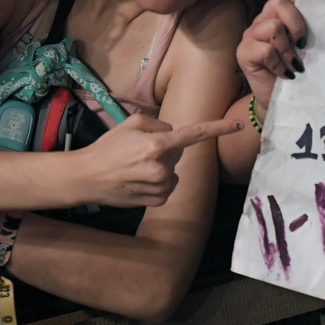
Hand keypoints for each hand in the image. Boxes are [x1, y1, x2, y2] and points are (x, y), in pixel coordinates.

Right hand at [83, 113, 243, 207]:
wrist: (87, 177)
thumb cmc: (107, 147)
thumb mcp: (130, 123)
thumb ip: (157, 124)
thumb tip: (172, 132)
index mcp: (156, 144)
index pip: (193, 135)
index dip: (217, 128)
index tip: (237, 124)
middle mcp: (162, 167)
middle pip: (177, 151)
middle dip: (164, 148)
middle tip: (138, 151)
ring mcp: (160, 186)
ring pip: (173, 169)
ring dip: (161, 166)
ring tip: (135, 167)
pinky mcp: (157, 200)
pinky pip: (168, 185)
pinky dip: (158, 182)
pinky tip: (138, 180)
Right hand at [237, 0, 305, 117]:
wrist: (280, 101)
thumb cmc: (296, 72)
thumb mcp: (306, 48)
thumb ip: (308, 30)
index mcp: (278, 16)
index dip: (305, 10)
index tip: (314, 30)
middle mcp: (262, 20)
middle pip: (278, 2)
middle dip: (296, 23)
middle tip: (302, 44)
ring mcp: (250, 35)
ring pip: (273, 26)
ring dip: (287, 49)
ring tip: (293, 65)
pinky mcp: (243, 52)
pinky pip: (266, 50)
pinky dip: (279, 64)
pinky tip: (283, 74)